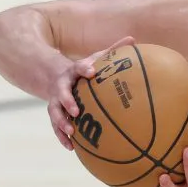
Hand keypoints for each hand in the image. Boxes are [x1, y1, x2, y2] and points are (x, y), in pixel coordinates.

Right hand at [49, 35, 133, 149]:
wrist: (54, 76)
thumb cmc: (84, 70)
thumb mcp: (95, 58)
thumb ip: (112, 50)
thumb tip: (133, 39)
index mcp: (74, 71)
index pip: (78, 67)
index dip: (84, 68)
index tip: (91, 72)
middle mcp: (62, 86)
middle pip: (62, 93)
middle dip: (67, 101)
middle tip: (76, 110)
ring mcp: (56, 101)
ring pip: (55, 112)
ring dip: (61, 122)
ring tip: (71, 132)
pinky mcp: (55, 113)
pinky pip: (55, 126)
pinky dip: (62, 136)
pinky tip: (71, 148)